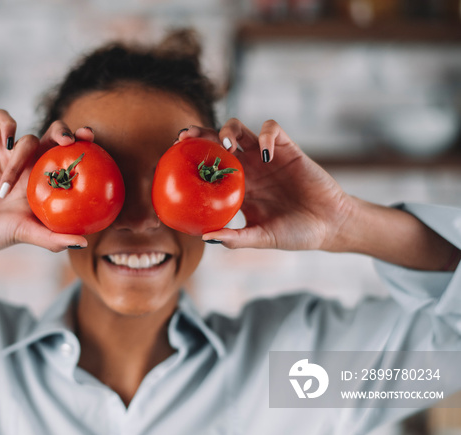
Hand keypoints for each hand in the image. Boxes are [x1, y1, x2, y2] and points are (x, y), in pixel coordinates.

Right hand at [0, 110, 94, 257]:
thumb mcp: (28, 234)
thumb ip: (54, 238)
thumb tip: (84, 244)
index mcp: (46, 182)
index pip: (70, 156)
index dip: (83, 144)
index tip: (91, 140)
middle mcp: (32, 165)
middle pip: (55, 135)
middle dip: (65, 131)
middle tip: (68, 141)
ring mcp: (10, 154)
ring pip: (28, 136)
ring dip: (19, 158)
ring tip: (3, 191)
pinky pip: (1, 120)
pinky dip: (7, 123)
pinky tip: (6, 142)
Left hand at [179, 120, 353, 251]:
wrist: (330, 226)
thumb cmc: (295, 233)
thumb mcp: (261, 238)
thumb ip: (235, 238)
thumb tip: (204, 237)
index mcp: (238, 187)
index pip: (208, 166)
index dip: (191, 158)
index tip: (172, 158)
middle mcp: (248, 168)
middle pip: (217, 141)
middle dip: (201, 134)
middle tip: (186, 137)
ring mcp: (266, 157)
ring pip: (241, 129)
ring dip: (229, 130)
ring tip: (226, 146)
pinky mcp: (288, 149)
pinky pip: (272, 129)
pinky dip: (265, 135)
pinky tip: (265, 154)